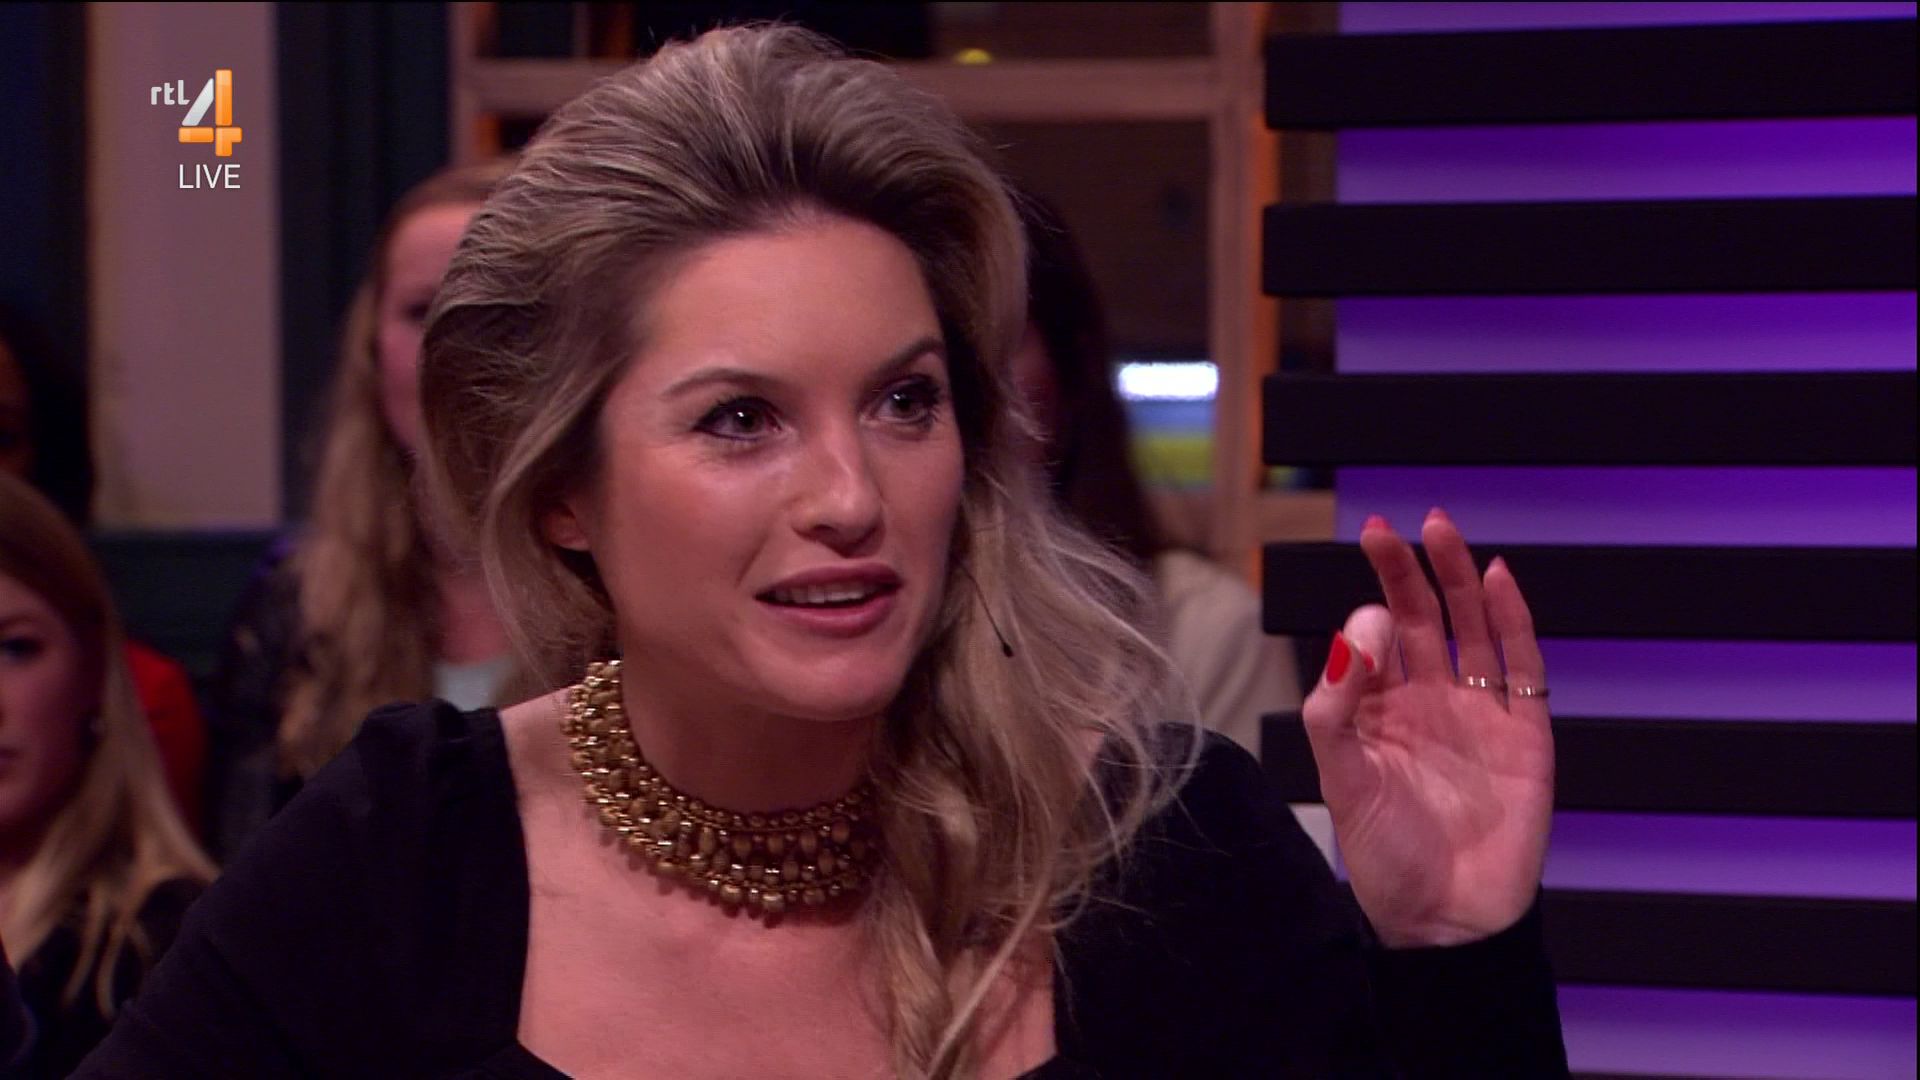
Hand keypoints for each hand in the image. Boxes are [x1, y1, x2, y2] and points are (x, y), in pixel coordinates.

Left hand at [1300, 508, 1553, 947]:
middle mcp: (1430, 703)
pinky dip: (1513, 622)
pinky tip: (1498, 579)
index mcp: (1380, 712)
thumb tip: (1351, 634)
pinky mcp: (1525, 735)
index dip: (1368, 613)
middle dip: (1407, 572)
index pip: (1374, 642)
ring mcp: (1479, 715)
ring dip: (1457, 580)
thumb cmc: (1385, 856)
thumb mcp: (1342, 779)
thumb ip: (1336, 708)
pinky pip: (1522, 668)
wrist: (1445, 920)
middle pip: (1421, 620)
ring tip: (1441, 530)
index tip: (1363, 613)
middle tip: (1391, 526)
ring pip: (1470, 630)